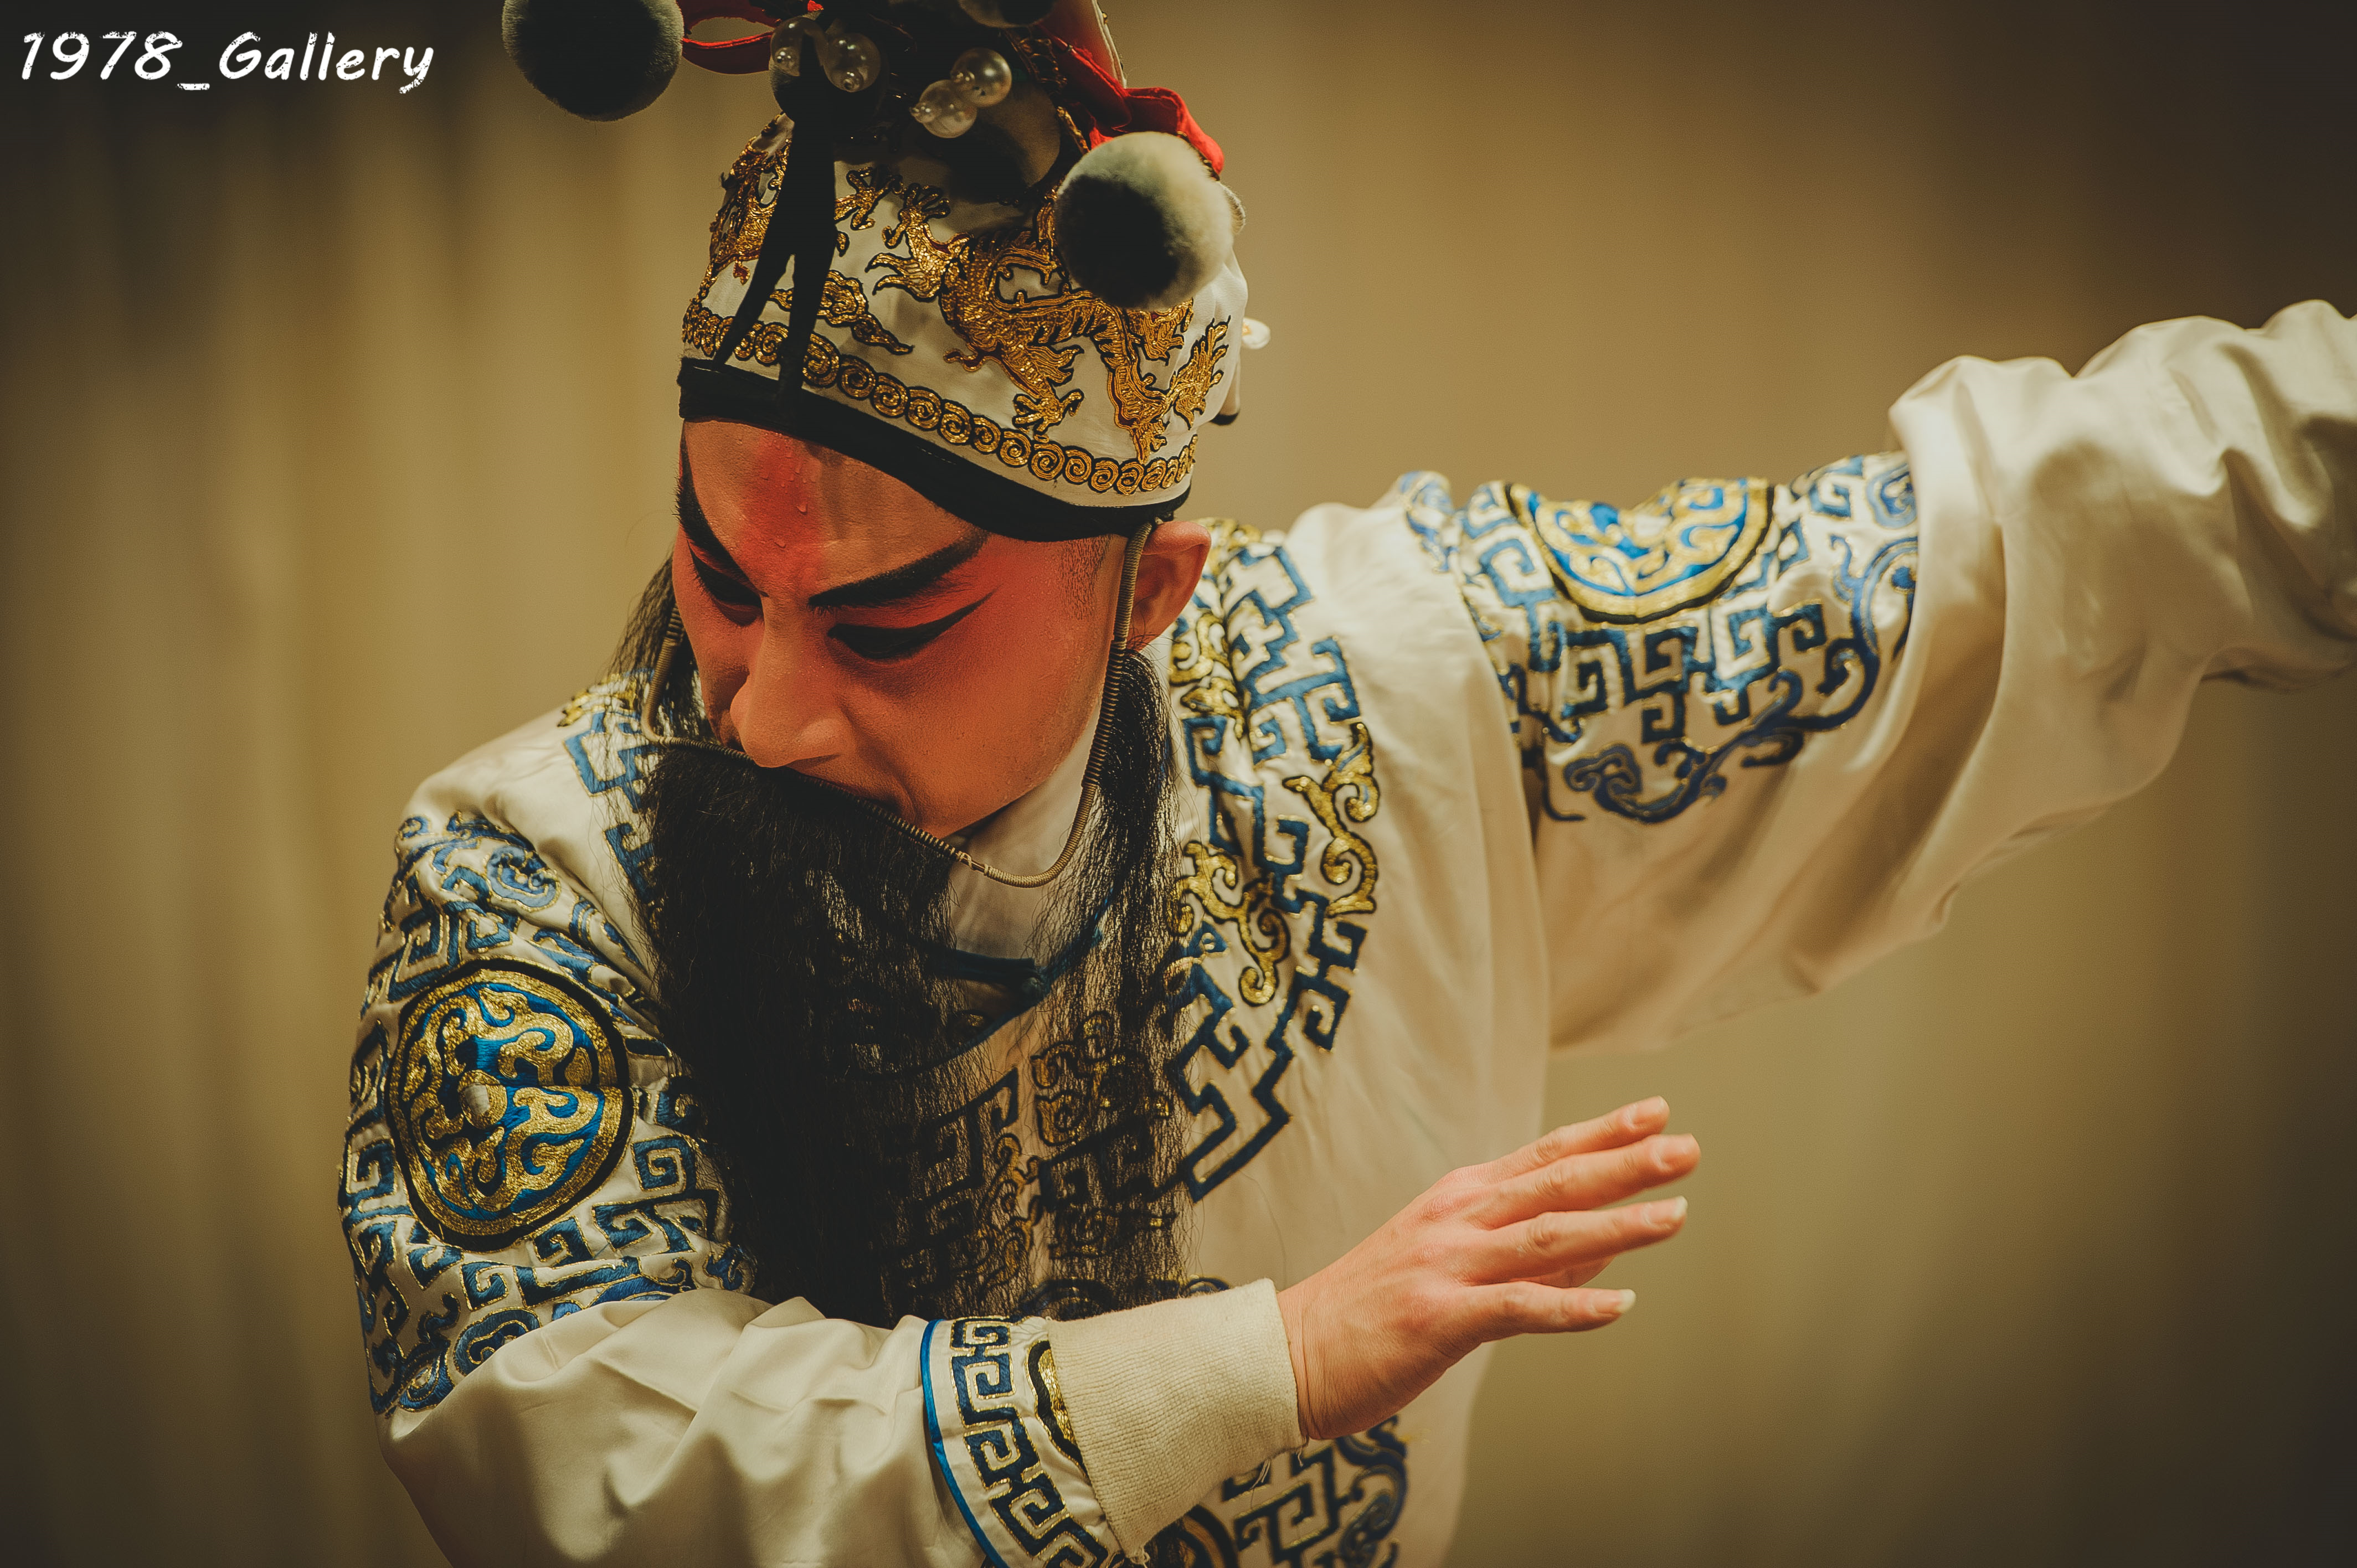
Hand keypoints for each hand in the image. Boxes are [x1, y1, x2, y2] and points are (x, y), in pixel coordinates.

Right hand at [1276, 1096, 1698, 1441]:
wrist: (1289, 1353)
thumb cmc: (1371, 1312)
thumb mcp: (1445, 1260)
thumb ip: (1525, 1248)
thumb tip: (1606, 1239)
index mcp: (1457, 1199)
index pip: (1544, 1155)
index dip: (1604, 1133)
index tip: (1657, 1112)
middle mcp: (1455, 1221)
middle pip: (1554, 1183)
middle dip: (1626, 1164)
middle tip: (1687, 1147)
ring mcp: (1446, 1266)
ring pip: (1547, 1237)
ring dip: (1617, 1225)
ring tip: (1675, 1214)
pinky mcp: (1439, 1318)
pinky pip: (1517, 1307)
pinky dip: (1572, 1308)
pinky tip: (1621, 1307)